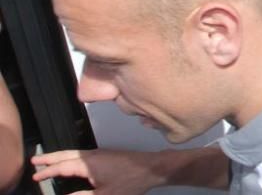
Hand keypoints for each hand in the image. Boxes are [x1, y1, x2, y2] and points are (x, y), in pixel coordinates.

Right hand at [32, 149, 164, 193]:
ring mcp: (100, 154)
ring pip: (74, 153)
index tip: (35, 176)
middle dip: (49, 158)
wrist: (152, 168)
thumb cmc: (131, 181)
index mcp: (89, 163)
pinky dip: (70, 158)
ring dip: (59, 157)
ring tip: (46, 161)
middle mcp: (92, 155)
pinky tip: (70, 164)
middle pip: (66, 155)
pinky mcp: (106, 156)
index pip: (62, 166)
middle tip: (34, 160)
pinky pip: (82, 155)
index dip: (47, 171)